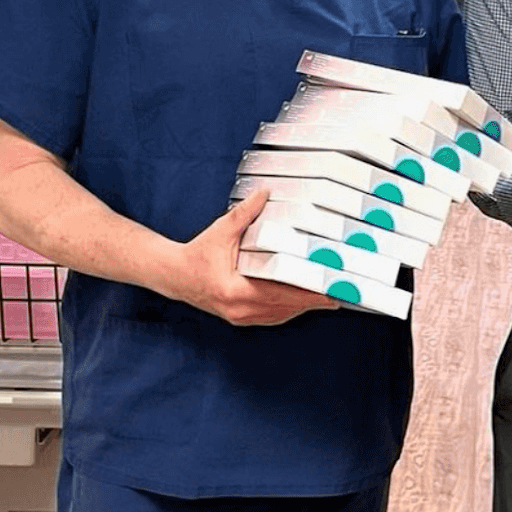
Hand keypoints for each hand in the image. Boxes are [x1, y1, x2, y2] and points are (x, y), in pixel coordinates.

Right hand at [168, 189, 339, 324]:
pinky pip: (271, 317)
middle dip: (313, 301)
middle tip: (338, 293)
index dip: (308, 294)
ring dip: (303, 307)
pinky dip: (288, 310)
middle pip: (286, 308)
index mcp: (235, 291)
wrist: (174, 276)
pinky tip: (302, 303)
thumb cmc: (196, 254)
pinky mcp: (240, 318)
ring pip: (280, 315)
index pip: (281, 294)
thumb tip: (264, 194)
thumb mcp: (220, 231)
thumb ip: (244, 214)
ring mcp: (240, 317)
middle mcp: (239, 309)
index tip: (329, 292)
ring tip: (326, 298)